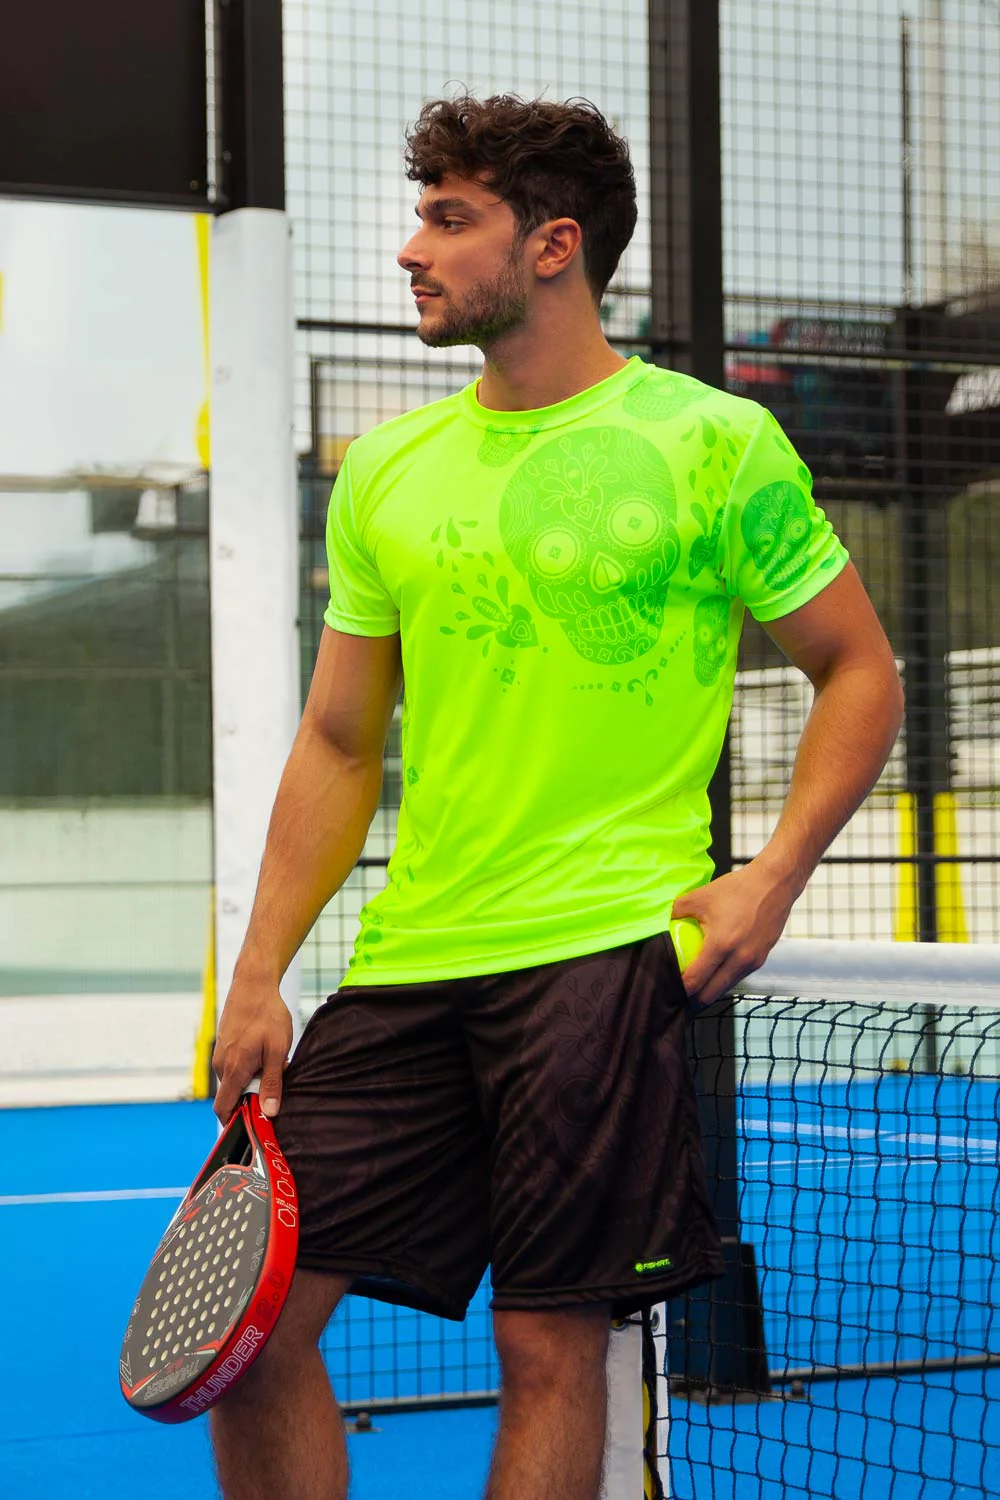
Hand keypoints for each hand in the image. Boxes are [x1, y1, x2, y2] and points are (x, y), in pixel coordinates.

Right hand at [212, 977, 293, 1123]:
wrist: (253, 984)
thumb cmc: (267, 1015)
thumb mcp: (277, 1050)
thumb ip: (273, 1082)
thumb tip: (270, 1112)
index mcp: (233, 1069)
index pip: (223, 1109)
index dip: (234, 1122)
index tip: (252, 1126)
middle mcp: (221, 1065)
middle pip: (233, 1095)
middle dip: (253, 1096)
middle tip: (276, 1082)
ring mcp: (221, 1054)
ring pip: (236, 1079)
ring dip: (254, 1078)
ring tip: (273, 1061)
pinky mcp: (225, 1045)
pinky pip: (236, 1066)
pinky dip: (250, 1066)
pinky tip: (265, 1051)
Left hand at [670, 859, 798, 1006]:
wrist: (775, 883)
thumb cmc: (737, 889)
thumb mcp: (701, 896)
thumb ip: (676, 910)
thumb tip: (656, 919)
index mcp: (721, 945)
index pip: (696, 981)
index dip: (679, 988)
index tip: (668, 987)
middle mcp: (739, 959)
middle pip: (710, 994)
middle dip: (693, 997)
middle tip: (679, 992)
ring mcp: (753, 961)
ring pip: (726, 987)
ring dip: (710, 989)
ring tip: (696, 983)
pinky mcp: (762, 959)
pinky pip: (738, 977)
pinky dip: (725, 979)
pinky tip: (715, 970)